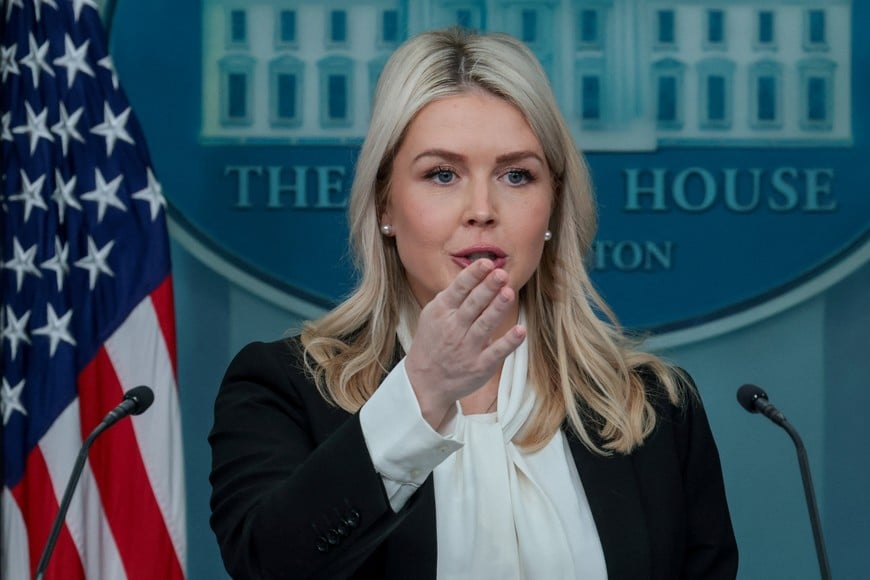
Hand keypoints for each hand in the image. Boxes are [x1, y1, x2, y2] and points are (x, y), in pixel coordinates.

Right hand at [404, 259, 526, 428]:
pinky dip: (508, 342)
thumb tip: (477, 273)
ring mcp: (467, 348)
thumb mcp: (433, 315)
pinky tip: (520, 330)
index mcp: (442, 312)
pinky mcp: (480, 366)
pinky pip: (496, 352)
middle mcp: (454, 328)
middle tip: (501, 274)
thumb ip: (453, 296)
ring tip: (509, 293)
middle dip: (487, 288)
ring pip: (484, 325)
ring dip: (497, 309)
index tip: (487, 263)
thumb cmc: (432, 342)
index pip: (459, 289)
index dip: (473, 275)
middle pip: (473, 304)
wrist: (423, 382)